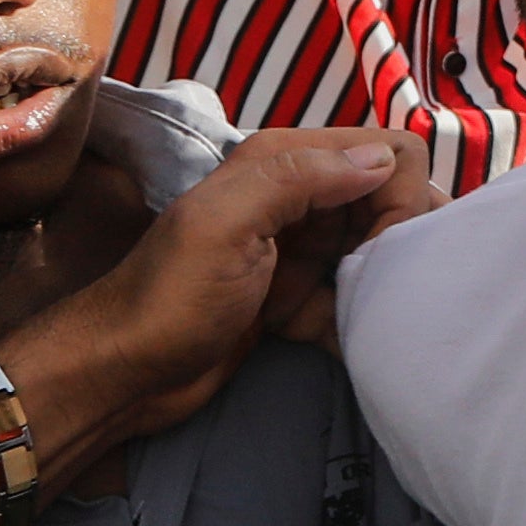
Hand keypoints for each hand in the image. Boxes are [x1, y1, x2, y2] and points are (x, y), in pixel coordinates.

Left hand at [0, 127, 434, 464]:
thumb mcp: (225, 226)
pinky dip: (354, 320)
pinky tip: (339, 343)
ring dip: (382, 283)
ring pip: (379, 250)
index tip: (385, 250)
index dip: (401, 198)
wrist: (124, 373)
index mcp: (283, 164)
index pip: (388, 153)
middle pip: (392, 202)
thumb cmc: (169, 297)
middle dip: (400, 243)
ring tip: (366, 317)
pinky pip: (353, 296)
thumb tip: (381, 160)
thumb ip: (298, 179)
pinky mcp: (298, 297)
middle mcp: (300, 199)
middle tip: (380, 288)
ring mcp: (301, 250)